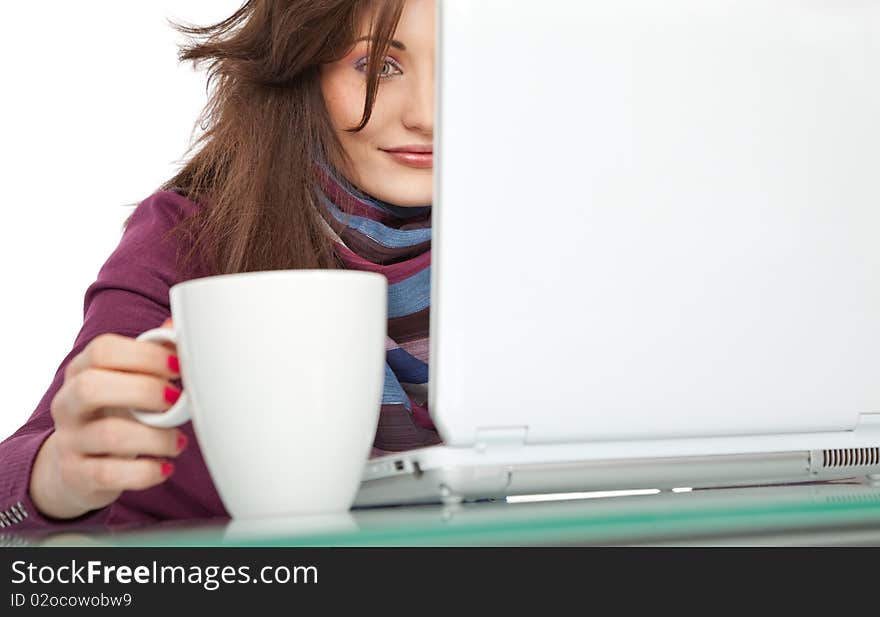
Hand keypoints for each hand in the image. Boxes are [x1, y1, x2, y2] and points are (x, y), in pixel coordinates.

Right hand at [29, 318, 187, 519]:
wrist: (80, 467)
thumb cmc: (117, 413)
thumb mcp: (130, 382)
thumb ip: (153, 356)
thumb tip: (175, 328)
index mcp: (82, 370)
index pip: (102, 350)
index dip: (145, 355)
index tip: (178, 367)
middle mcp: (68, 403)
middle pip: (91, 387)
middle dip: (144, 391)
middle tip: (175, 400)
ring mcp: (69, 440)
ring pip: (108, 434)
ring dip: (156, 437)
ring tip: (179, 441)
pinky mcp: (77, 475)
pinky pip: (110, 474)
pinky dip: (145, 472)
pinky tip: (165, 466)